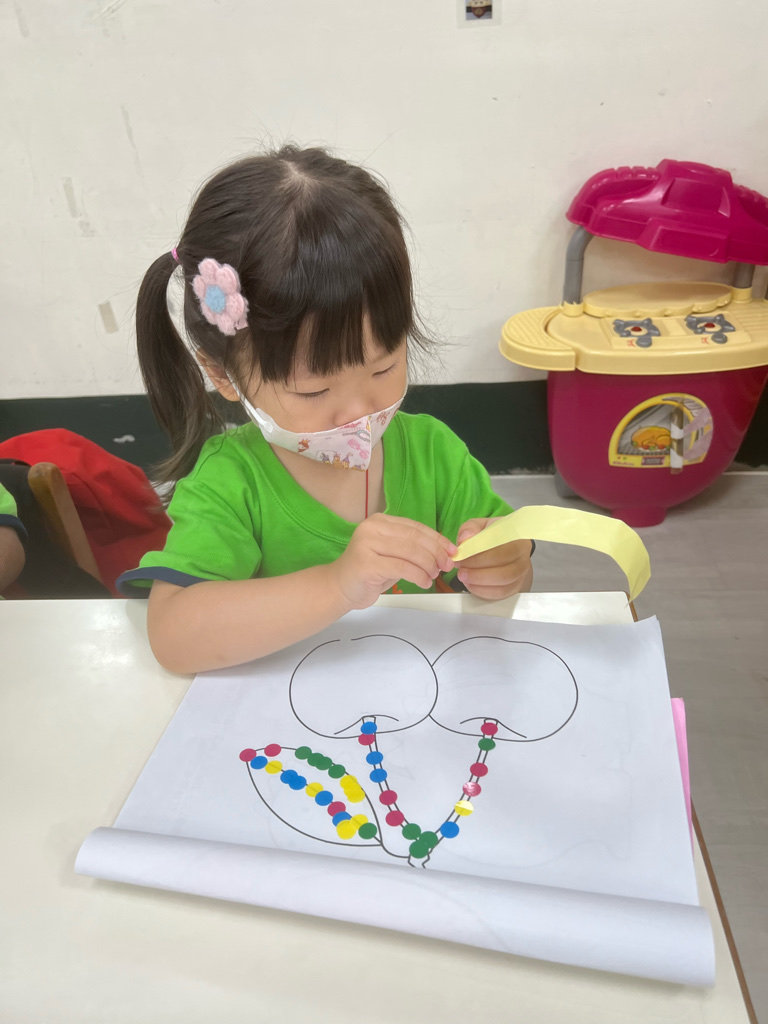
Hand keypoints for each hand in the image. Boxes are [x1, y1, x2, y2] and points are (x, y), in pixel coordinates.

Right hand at [332, 513, 456, 609]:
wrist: (340, 587)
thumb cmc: (370, 572)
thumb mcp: (393, 555)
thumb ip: (413, 548)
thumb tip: (445, 550)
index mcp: (380, 521)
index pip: (415, 527)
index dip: (437, 539)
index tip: (452, 552)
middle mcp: (372, 528)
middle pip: (414, 538)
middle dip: (436, 553)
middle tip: (446, 566)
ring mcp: (367, 544)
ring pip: (410, 552)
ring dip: (428, 566)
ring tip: (433, 576)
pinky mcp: (367, 563)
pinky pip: (402, 568)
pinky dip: (418, 576)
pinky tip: (423, 583)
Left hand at [455, 517, 532, 600]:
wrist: (506, 546)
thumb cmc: (493, 535)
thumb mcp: (481, 525)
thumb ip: (471, 529)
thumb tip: (464, 539)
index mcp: (517, 539)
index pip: (501, 550)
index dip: (479, 556)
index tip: (462, 556)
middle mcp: (523, 557)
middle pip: (504, 571)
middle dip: (478, 572)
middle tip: (461, 569)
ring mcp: (521, 574)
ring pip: (502, 584)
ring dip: (479, 582)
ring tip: (464, 576)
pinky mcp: (514, 587)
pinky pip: (500, 593)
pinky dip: (482, 591)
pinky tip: (471, 583)